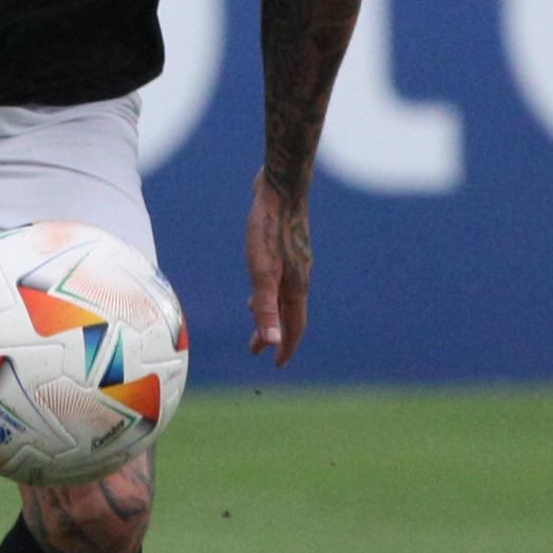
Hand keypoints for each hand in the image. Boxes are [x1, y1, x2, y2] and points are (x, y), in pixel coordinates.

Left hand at [244, 177, 310, 365]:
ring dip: (269, 309)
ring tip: (253, 315)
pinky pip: (279, 276)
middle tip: (255, 349)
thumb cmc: (269, 229)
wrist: (282, 188)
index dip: (286, 346)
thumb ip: (266, 308)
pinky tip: (260, 278)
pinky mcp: (286, 245)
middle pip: (287, 312)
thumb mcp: (262, 272)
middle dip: (272, 332)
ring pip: (282, 294)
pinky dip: (269, 288)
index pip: (294, 326)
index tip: (276, 364)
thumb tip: (272, 343)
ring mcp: (294, 260)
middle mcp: (299, 276)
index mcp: (296, 286)